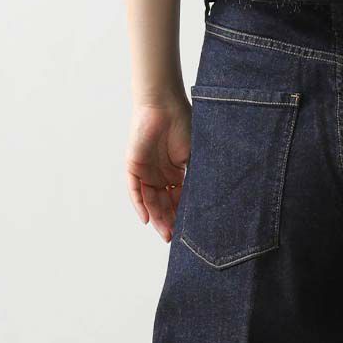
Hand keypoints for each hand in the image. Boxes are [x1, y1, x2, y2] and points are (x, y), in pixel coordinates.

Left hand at [127, 98, 191, 241]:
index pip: (179, 199)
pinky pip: (135, 190)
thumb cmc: (183, 124)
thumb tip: (208, 201)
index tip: (190, 231)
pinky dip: (140, 205)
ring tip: (165, 233)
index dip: (183, 214)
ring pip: (150, 200)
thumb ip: (197, 177)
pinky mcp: (133, 166)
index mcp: (176, 171)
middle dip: (170, 221)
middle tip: (176, 238)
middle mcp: (160, 174)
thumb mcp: (194, 157)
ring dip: (157, 217)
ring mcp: (146, 171)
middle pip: (164, 203)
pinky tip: (148, 219)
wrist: (164, 105)